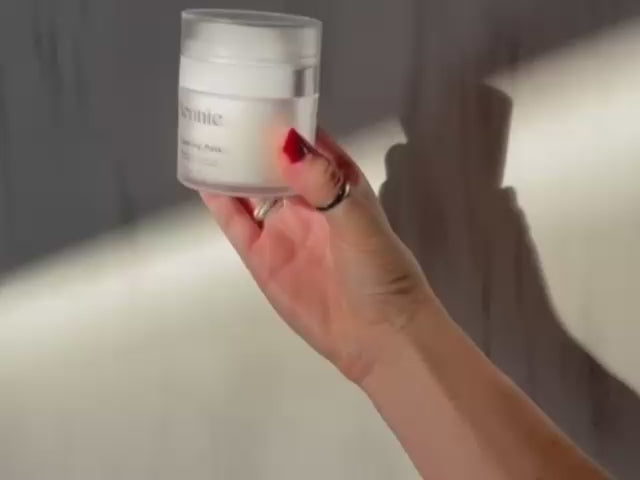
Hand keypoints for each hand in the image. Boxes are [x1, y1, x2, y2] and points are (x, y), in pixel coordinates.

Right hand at [201, 129, 432, 382]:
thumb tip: (288, 144)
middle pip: (275, 163)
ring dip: (233, 167)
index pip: (310, 143)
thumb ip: (324, 184)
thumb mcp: (358, 221)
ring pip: (252, 190)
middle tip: (223, 110)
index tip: (262, 93)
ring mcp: (284, 230)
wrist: (378, 334)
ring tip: (207, 138)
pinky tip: (205, 180)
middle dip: (253, 140)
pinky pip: (238, 224)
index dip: (288, 119)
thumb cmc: (379, 271)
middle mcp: (309, 203)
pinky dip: (222, 204)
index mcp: (339, 185)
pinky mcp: (265, 258)